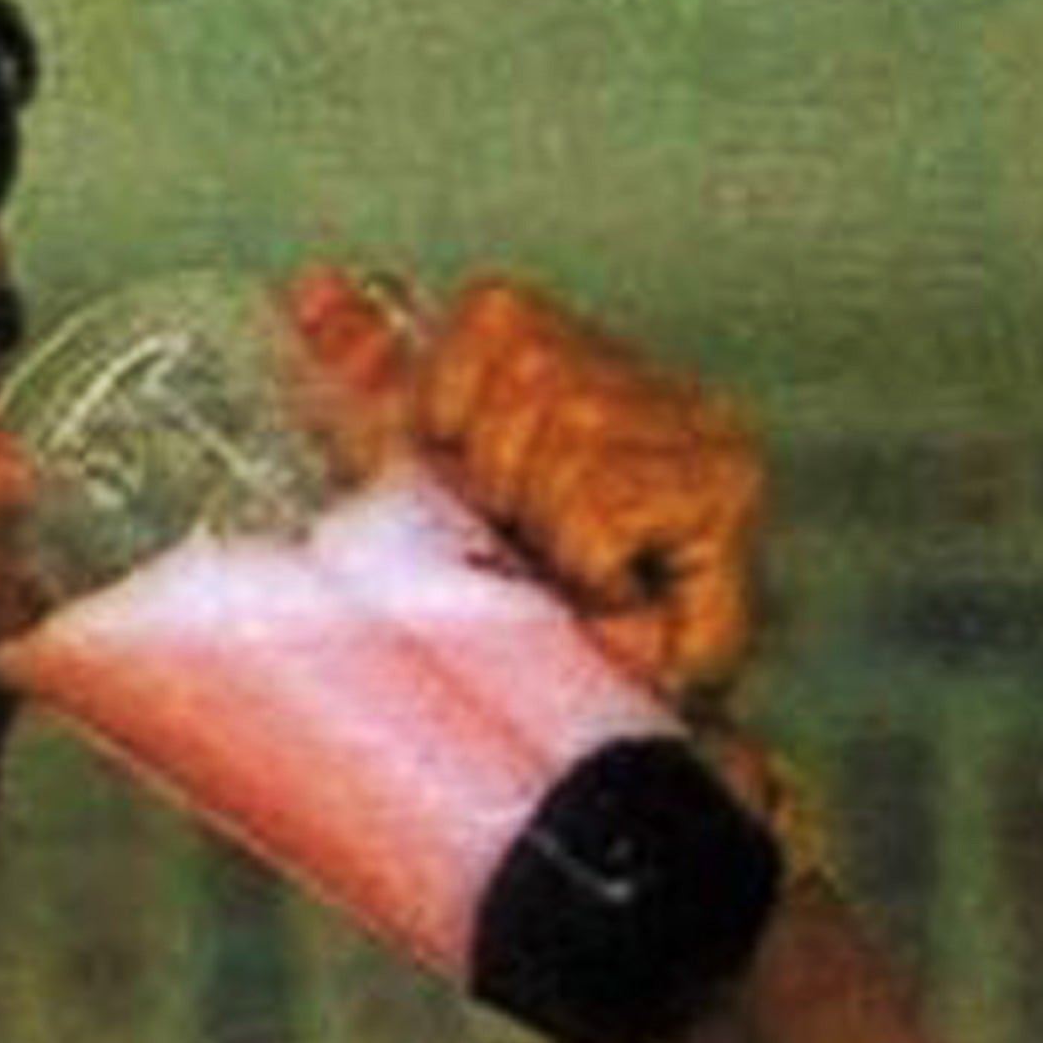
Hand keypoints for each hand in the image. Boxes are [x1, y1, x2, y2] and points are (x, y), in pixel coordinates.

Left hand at [289, 268, 766, 704]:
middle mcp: (659, 387)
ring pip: (564, 441)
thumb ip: (379, 393)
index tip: (466, 495)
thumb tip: (315, 290)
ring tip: (566, 584)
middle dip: (493, 477)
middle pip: (526, 373)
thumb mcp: (428, 500)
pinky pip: (601, 507)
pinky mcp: (727, 494)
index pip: (494, 314)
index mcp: (590, 375)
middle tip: (522, 557)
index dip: (447, 408)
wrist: (599, 752)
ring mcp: (706, 435)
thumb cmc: (521, 638)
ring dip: (540, 531)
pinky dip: (584, 564)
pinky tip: (608, 599)